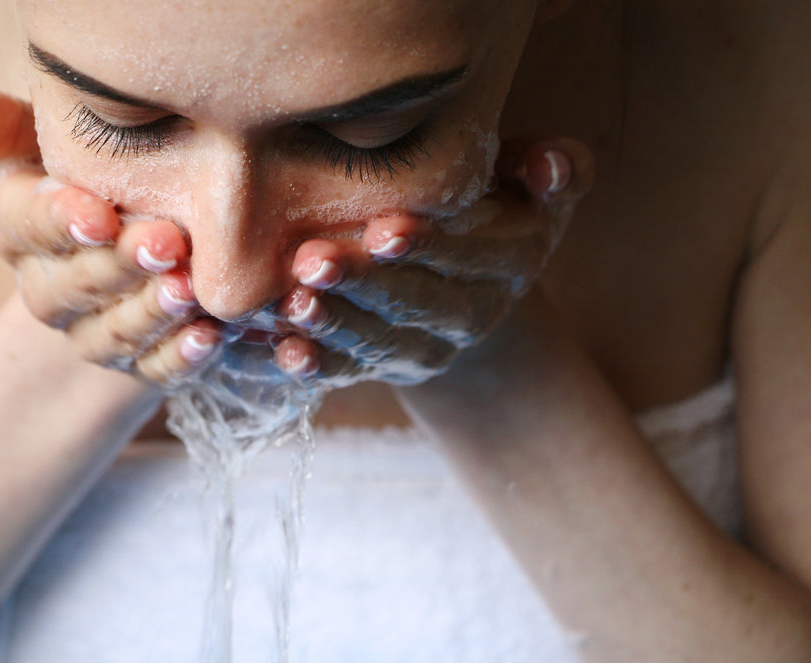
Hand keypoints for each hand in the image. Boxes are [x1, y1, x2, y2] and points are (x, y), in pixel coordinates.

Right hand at [0, 90, 221, 383]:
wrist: (141, 231)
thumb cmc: (98, 168)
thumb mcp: (53, 137)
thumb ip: (8, 124)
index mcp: (18, 226)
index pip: (28, 225)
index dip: (62, 221)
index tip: (101, 215)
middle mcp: (46, 288)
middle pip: (74, 285)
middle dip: (120, 265)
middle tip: (168, 243)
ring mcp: (90, 331)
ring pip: (113, 333)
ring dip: (151, 313)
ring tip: (189, 290)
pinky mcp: (136, 363)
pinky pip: (155, 369)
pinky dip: (181, 356)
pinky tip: (210, 335)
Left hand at [272, 136, 594, 386]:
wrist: (467, 284)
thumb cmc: (497, 210)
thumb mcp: (538, 189)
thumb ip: (557, 170)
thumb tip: (549, 167)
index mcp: (506, 267)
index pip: (470, 260)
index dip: (430, 249)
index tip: (385, 230)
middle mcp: (465, 318)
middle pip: (416, 307)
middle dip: (365, 287)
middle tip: (314, 263)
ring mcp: (418, 350)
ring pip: (375, 346)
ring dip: (332, 328)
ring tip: (291, 304)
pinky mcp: (375, 367)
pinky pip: (341, 373)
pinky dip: (308, 366)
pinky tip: (278, 352)